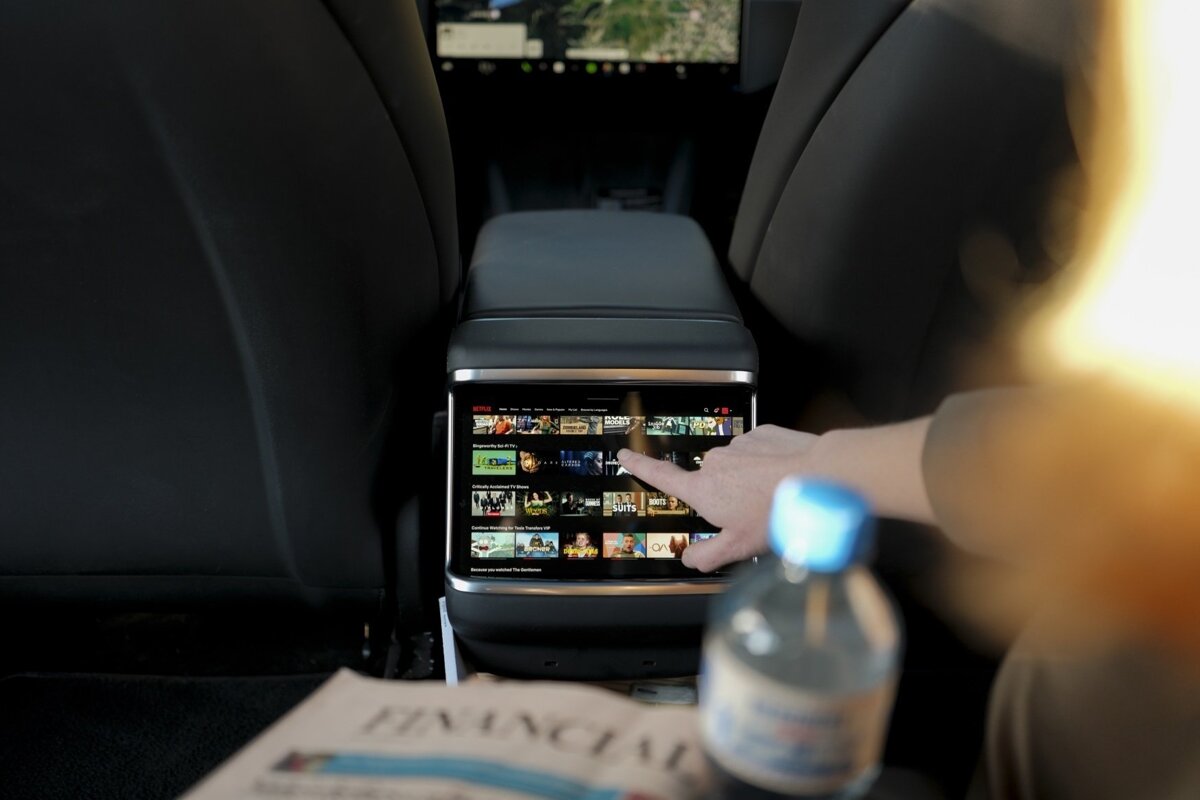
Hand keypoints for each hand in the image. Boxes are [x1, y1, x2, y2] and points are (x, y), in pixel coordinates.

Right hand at [617, 425, 819, 571]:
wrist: (819, 477)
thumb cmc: (779, 512)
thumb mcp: (740, 547)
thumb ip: (708, 555)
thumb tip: (689, 559)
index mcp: (704, 490)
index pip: (662, 476)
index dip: (640, 467)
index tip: (625, 456)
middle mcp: (715, 463)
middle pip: (713, 481)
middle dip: (728, 494)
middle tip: (754, 512)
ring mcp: (739, 445)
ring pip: (739, 466)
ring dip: (751, 479)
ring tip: (776, 496)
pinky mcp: (762, 434)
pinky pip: (760, 451)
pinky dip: (769, 464)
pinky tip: (785, 478)